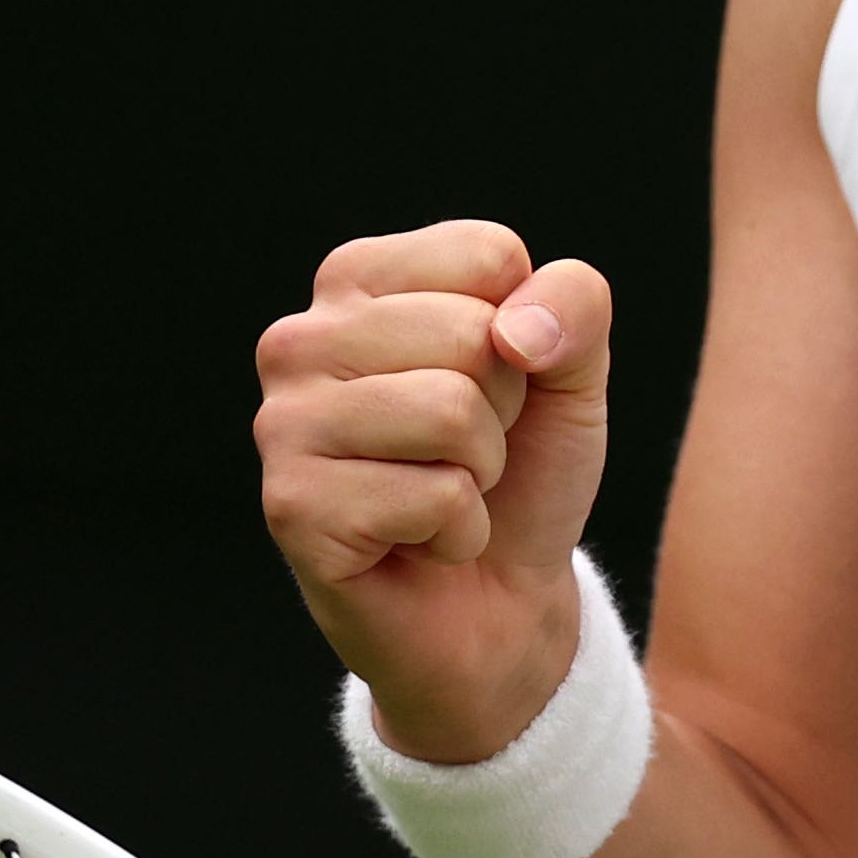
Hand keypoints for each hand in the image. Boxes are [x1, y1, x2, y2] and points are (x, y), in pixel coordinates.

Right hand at [254, 222, 614, 761]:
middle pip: (470, 334)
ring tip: (444, 492)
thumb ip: (574, 307)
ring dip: (481, 471)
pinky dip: (460, 530)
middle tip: (466, 453)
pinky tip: (420, 542)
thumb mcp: (574, 372)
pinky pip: (435, 495)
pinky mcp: (293, 507)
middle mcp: (299, 339)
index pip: (489, 256)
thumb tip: (516, 331)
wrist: (501, 601)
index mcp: (357, 279)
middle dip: (504, 410)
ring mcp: (283, 424)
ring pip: (449, 410)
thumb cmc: (523, 471)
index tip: (496, 386)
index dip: (529, 335)